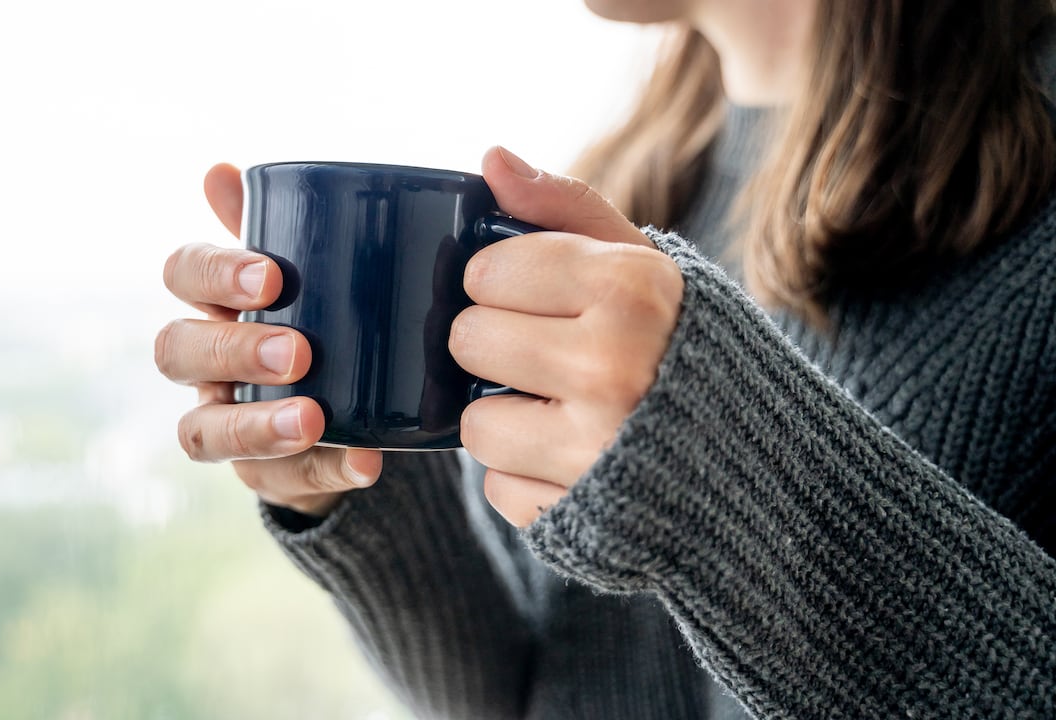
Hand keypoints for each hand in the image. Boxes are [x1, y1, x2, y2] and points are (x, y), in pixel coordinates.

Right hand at [155, 163, 382, 516]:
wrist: (360, 399)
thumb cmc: (327, 312)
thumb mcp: (313, 266)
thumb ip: (277, 221)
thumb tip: (217, 170)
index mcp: (215, 299)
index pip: (183, 273)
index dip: (213, 275)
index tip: (271, 277)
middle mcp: (205, 363)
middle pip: (176, 352)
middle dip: (232, 351)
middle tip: (298, 352)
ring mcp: (226, 421)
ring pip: (201, 431)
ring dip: (256, 426)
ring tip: (314, 419)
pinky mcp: (264, 475)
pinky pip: (278, 482)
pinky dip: (323, 473)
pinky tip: (366, 463)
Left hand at [451, 147, 683, 526]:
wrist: (768, 467)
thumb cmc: (688, 348)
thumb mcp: (647, 264)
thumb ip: (566, 208)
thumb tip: (490, 159)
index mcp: (631, 289)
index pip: (487, 270)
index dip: (502, 282)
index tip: (536, 295)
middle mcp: (613, 366)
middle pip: (468, 340)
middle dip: (497, 346)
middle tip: (548, 356)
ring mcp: (594, 448)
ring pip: (474, 421)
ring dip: (506, 417)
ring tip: (565, 411)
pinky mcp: (579, 515)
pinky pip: (497, 485)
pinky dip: (527, 474)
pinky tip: (576, 459)